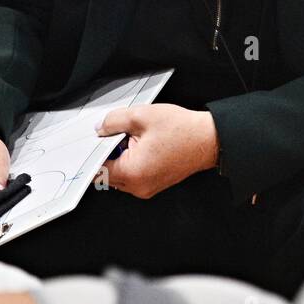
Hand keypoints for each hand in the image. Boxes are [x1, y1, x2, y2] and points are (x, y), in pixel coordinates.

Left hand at [94, 104, 217, 199]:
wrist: (209, 140)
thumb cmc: (183, 131)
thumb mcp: (141, 116)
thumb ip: (114, 121)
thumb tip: (100, 128)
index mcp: (133, 173)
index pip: (98, 168)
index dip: (94, 151)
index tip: (95, 140)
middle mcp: (139, 186)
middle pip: (108, 172)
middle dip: (109, 152)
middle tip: (119, 134)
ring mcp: (147, 188)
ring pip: (120, 174)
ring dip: (121, 156)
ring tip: (135, 139)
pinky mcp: (154, 184)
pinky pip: (133, 175)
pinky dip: (132, 161)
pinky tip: (143, 145)